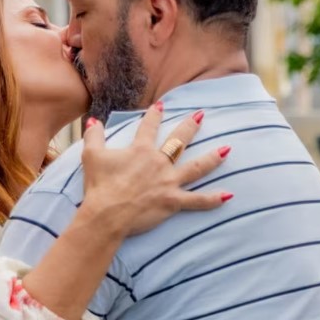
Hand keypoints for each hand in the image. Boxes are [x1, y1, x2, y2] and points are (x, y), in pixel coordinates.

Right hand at [80, 103, 231, 237]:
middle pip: (178, 141)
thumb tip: (94, 120)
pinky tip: (228, 195)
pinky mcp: (173, 201)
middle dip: (191, 127)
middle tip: (201, 116)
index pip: (149, 127)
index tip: (161, 105)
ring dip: (212, 158)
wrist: (107, 213)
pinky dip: (213, 199)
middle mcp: (159, 163)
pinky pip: (197, 200)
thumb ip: (94, 136)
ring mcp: (168, 182)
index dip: (155, 115)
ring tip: (226, 150)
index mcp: (140, 150)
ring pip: (196, 168)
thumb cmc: (99, 185)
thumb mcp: (91, 156)